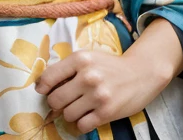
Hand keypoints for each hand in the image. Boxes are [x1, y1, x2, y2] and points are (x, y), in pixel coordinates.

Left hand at [34, 17, 182, 133]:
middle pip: (55, 99)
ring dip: (70, 114)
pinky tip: (87, 116)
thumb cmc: (109, 65)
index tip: (43, 91)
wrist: (140, 73)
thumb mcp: (88, 58)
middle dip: (56, 103)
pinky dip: (82, 124)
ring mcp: (97, 95)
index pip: (49, 76)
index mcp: (80, 59)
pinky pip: (82, 126)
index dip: (42, 86)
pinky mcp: (107, 112)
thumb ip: (68, 68)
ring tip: (79, 107)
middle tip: (63, 101)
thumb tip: (44, 85)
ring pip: (67, 114)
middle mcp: (87, 76)